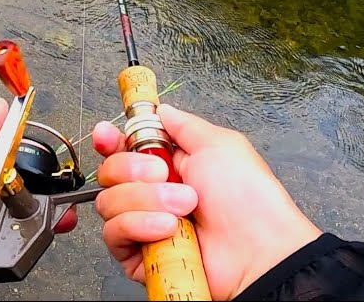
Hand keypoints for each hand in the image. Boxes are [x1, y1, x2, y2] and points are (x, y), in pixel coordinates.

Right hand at [92, 104, 321, 299]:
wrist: (256, 249)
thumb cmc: (248, 199)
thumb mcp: (219, 144)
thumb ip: (183, 125)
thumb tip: (160, 109)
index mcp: (170, 165)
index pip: (123, 148)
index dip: (110, 140)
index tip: (107, 135)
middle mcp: (153, 193)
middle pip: (110, 171)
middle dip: (133, 169)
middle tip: (164, 173)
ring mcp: (144, 224)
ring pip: (110, 201)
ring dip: (145, 199)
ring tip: (182, 207)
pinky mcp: (139, 254)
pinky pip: (114, 233)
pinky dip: (140, 225)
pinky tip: (167, 227)